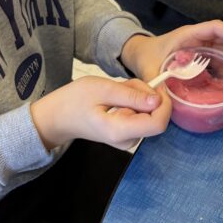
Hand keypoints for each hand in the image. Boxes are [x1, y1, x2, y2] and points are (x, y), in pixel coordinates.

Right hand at [30, 76, 169, 150]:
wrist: (58, 116)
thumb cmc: (76, 100)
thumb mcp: (103, 89)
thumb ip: (131, 95)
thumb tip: (158, 100)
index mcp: (120, 131)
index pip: (158, 124)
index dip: (164, 104)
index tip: (157, 86)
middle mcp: (127, 140)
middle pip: (154, 116)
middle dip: (146, 95)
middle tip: (126, 83)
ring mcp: (126, 139)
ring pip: (147, 114)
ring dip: (138, 96)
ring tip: (117, 89)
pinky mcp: (126, 134)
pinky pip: (139, 116)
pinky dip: (133, 102)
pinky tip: (117, 97)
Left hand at [120, 21, 222, 84]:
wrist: (139, 54)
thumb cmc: (145, 56)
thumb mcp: (149, 70)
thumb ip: (156, 84)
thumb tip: (164, 103)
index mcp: (187, 35)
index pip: (214, 27)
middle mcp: (197, 38)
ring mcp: (201, 46)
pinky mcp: (202, 56)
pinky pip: (219, 58)